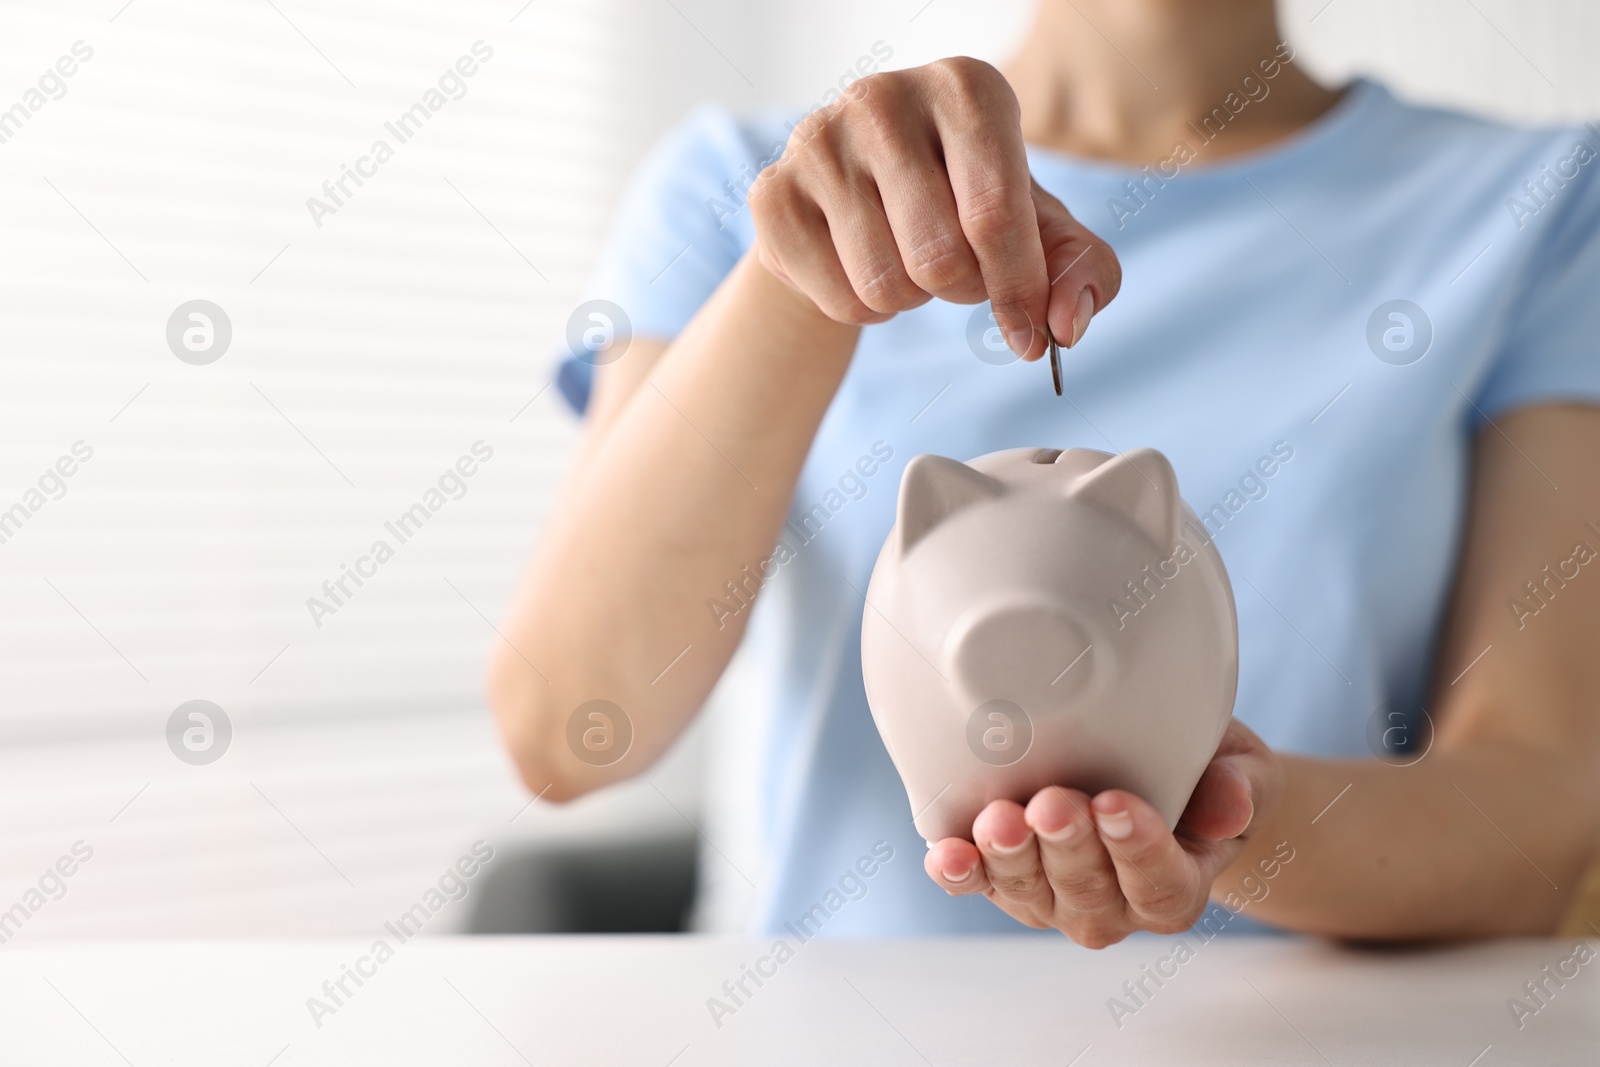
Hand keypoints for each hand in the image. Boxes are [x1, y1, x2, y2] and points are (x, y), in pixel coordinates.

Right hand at [746, 57, 1120, 358]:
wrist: (860, 197)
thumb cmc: (964, 201)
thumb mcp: (1039, 226)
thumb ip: (1081, 269)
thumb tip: (1064, 326)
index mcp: (966, 89)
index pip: (995, 215)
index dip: (1018, 290)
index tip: (1030, 329)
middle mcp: (885, 99)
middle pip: (939, 258)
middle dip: (961, 291)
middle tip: (957, 273)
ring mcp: (817, 141)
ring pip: (885, 286)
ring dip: (911, 299)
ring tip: (907, 257)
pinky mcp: (772, 194)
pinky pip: (838, 299)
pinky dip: (863, 308)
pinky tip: (862, 264)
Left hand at [922, 719, 1282, 946]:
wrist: (1165, 775)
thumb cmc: (1204, 770)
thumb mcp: (1242, 768)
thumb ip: (1239, 788)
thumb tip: (1227, 812)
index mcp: (1177, 887)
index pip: (1161, 884)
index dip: (1138, 849)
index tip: (1116, 804)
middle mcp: (1113, 906)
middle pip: (1087, 889)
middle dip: (1066, 846)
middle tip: (1053, 803)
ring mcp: (1054, 898)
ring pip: (1030, 890)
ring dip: (1010, 857)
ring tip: (1000, 818)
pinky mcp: (1007, 879)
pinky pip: (979, 884)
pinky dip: (961, 872)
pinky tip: (945, 855)